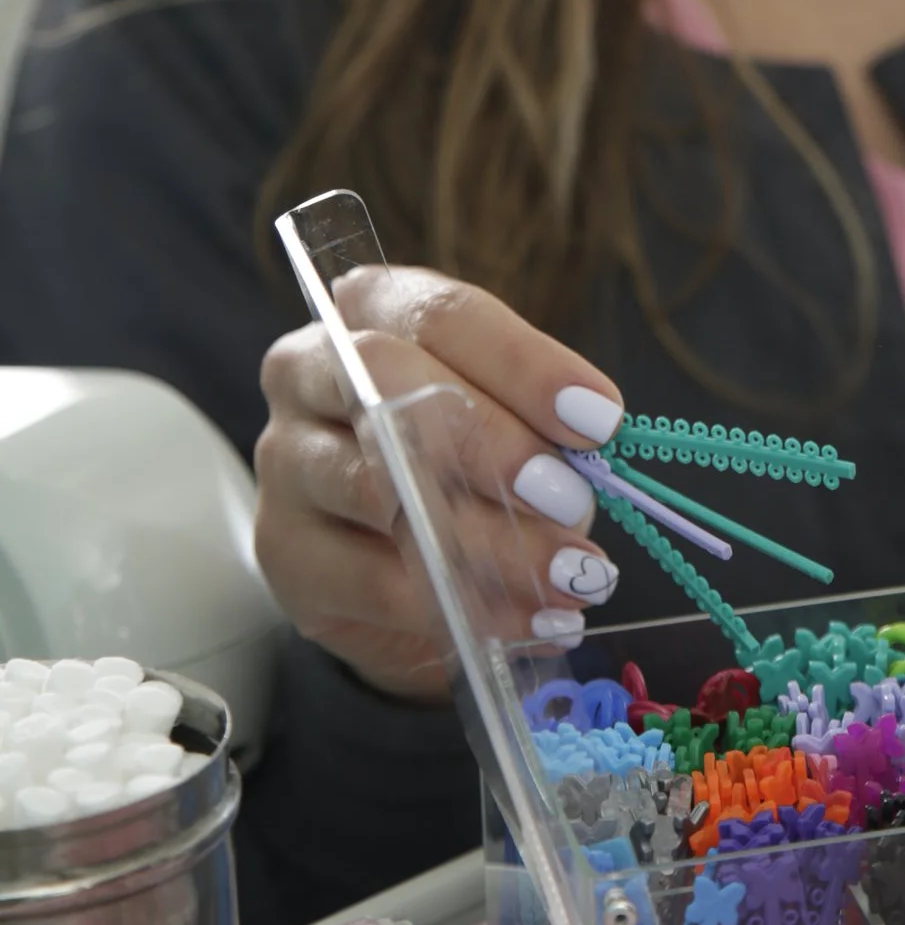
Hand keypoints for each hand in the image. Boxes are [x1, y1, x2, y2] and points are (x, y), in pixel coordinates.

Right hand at [255, 265, 623, 701]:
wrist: (401, 565)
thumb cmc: (467, 459)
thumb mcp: (512, 421)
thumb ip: (539, 427)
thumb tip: (583, 464)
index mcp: (373, 308)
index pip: (441, 314)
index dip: (523, 364)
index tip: (600, 418)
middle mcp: (310, 368)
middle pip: (389, 382)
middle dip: (491, 442)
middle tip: (571, 498)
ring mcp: (286, 460)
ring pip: (380, 488)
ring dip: (490, 538)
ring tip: (570, 574)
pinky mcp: (284, 552)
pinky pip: (375, 581)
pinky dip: (464, 605)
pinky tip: (528, 616)